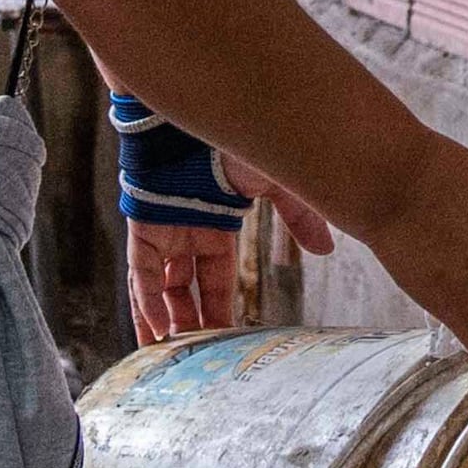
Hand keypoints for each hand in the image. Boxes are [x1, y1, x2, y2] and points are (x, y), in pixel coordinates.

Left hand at [126, 153, 334, 344]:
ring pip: (158, 285)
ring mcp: (163, 227)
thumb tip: (326, 250)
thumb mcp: (278, 182)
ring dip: (163, 318)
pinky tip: (155, 327)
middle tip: (195, 358)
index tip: (228, 340)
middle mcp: (187, 230)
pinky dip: (146, 299)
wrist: (198, 109)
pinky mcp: (144, 222)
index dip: (222, 309)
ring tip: (167, 355)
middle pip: (186, 288)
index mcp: (218, 224)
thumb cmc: (236, 139)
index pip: (220, 279)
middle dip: (191, 322)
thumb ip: (299, 217)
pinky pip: (142, 270)